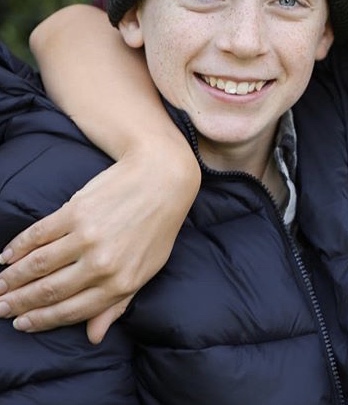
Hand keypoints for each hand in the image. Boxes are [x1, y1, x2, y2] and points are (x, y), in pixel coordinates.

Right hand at [0, 142, 199, 343]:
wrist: (163, 178)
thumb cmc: (159, 225)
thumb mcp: (148, 268)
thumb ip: (118, 303)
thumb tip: (94, 336)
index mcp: (120, 283)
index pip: (71, 310)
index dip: (41, 319)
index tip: (21, 323)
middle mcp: (101, 264)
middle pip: (48, 291)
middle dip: (19, 303)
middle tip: (0, 308)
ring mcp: (87, 237)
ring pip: (38, 265)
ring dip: (12, 278)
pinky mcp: (76, 211)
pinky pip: (39, 235)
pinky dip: (18, 247)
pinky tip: (6, 256)